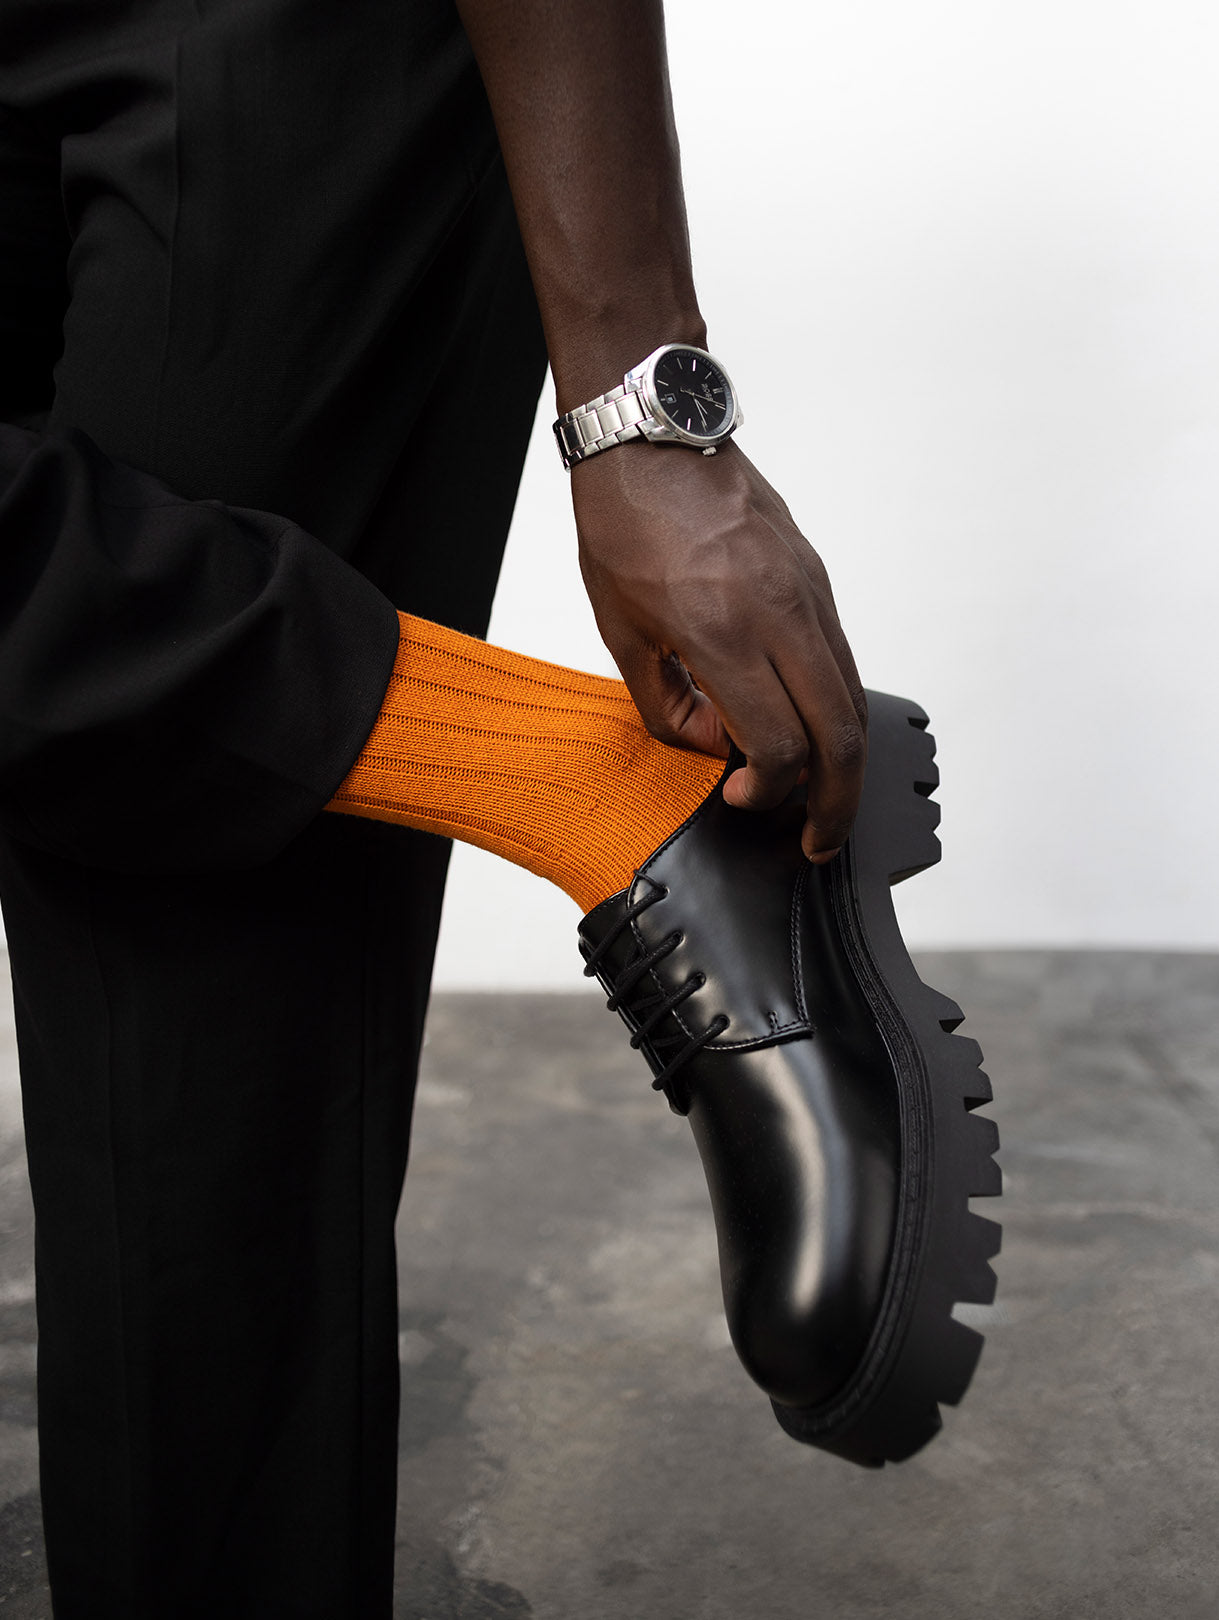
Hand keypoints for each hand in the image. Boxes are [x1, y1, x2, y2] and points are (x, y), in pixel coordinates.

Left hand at [572, 440, 867, 860]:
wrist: (653, 434)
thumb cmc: (626, 524)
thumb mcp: (622, 631)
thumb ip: (669, 707)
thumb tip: (716, 749)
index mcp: (723, 631)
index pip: (779, 741)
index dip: (768, 789)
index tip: (742, 797)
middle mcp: (780, 613)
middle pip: (841, 733)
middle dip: (837, 803)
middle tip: (819, 842)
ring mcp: (809, 592)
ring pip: (854, 697)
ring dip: (846, 761)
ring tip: (823, 800)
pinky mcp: (818, 578)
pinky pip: (843, 658)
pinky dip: (838, 708)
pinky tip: (811, 729)